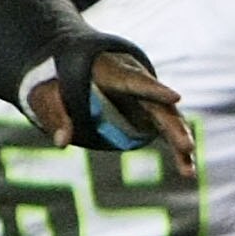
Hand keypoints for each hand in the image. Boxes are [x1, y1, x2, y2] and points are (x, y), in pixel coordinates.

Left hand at [24, 31, 198, 175]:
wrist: (73, 64)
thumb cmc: (57, 78)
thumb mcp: (46, 93)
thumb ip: (55, 114)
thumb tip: (62, 143)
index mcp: (111, 70)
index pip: (135, 81)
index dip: (155, 91)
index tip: (176, 99)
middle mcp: (137, 82)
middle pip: (158, 106)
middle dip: (174, 128)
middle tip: (187, 147)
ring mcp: (145, 98)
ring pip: (168, 120)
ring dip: (179, 143)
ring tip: (188, 170)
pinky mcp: (148, 114)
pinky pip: (165, 132)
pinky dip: (176, 151)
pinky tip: (187, 171)